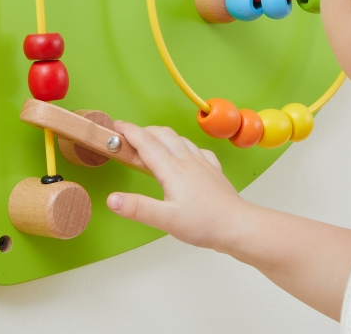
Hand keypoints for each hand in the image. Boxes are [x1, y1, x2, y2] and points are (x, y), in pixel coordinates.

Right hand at [106, 121, 251, 252]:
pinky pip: (198, 150)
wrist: (238, 225)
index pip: (146, 143)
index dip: (129, 132)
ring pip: (180, 139)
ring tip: (153, 143)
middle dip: (143, 131)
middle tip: (129, 136)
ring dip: (163, 136)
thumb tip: (112, 200)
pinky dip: (185, 147)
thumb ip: (138, 208)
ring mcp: (203, 164)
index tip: (116, 125)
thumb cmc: (205, 224)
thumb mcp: (165, 220)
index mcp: (173, 169)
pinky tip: (186, 155)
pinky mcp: (214, 171)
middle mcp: (187, 161)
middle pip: (162, 135)